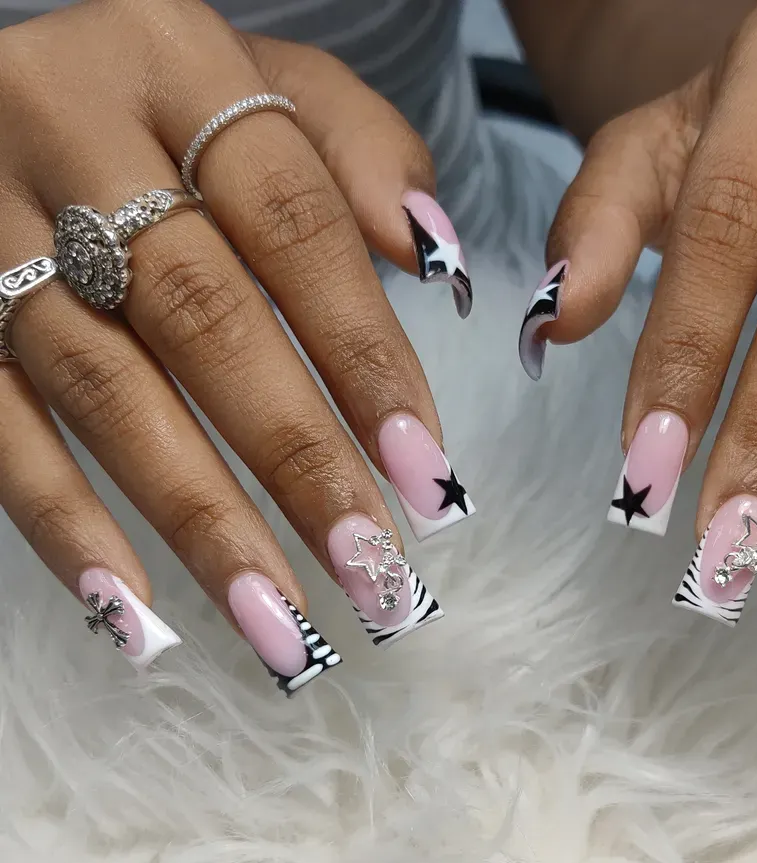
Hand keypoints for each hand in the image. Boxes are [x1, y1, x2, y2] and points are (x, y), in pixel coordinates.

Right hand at [0, 0, 475, 689]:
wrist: (23, 79)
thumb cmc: (176, 103)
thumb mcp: (276, 85)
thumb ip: (363, 157)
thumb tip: (436, 260)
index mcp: (177, 67)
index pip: (296, 227)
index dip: (366, 358)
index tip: (429, 476)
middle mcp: (69, 130)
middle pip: (202, 318)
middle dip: (295, 461)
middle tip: (370, 572)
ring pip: (101, 388)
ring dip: (195, 520)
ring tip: (277, 623)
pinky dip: (62, 523)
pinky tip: (131, 610)